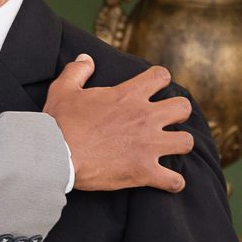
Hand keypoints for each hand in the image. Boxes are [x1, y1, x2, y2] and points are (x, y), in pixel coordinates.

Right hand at [44, 55, 192, 192]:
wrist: (55, 155)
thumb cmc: (59, 122)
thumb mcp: (63, 89)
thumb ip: (77, 71)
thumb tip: (86, 59)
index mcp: (129, 95)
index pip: (161, 76)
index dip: (159, 80)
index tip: (154, 87)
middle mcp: (145, 117)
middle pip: (182, 108)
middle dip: (178, 113)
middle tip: (166, 120)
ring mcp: (148, 145)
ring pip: (185, 142)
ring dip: (179, 145)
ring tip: (170, 148)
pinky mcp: (144, 171)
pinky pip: (174, 180)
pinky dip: (173, 182)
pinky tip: (168, 181)